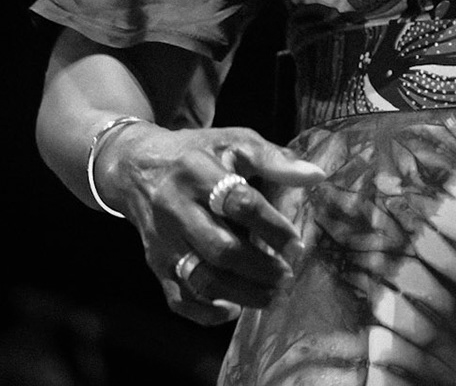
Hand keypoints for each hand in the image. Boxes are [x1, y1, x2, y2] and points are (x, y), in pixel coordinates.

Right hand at [97, 122, 326, 325]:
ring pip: (200, 277)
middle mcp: (176, 208)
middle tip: (288, 276)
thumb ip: (275, 159)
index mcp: (199, 172)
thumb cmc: (199, 152)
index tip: (297, 244)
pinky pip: (177, 297)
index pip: (239, 203)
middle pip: (219, 248)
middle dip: (259, 267)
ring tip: (272, 297)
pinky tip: (233, 309)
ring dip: (240, 293)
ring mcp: (164, 239)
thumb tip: (317, 176)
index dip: (271, 227)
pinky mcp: (155, 262)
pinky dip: (205, 312)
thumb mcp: (235, 142)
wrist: (138, 167)